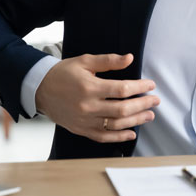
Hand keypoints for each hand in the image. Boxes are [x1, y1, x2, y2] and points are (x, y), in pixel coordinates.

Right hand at [35, 53, 159, 142]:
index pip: (122, 89)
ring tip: (149, 115)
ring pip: (115, 125)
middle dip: (143, 105)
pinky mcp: (81, 129)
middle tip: (155, 101)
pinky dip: (119, 137)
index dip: (140, 87)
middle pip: (122, 109)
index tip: (151, 85)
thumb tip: (130, 58)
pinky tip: (132, 133)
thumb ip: (108, 61)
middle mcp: (88, 106)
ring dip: (135, 121)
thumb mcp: (85, 61)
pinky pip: (103, 137)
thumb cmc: (63, 73)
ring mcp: (84, 120)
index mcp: (90, 87)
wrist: (39, 89)